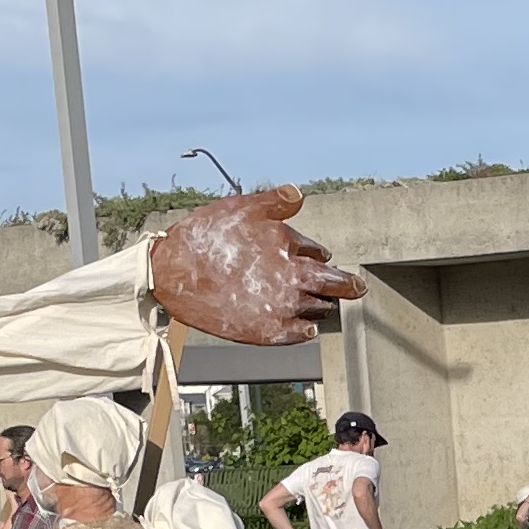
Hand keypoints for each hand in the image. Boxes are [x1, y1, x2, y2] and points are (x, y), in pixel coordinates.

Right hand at [149, 188, 361, 345]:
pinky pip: (301, 334)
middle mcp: (293, 282)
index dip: (319, 257)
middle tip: (356, 288)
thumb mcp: (243, 207)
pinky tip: (306, 326)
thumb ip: (276, 202)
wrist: (172, 274)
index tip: (323, 261)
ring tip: (323, 303)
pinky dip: (307, 329)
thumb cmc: (205, 238)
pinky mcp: (267, 332)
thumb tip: (299, 194)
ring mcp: (281, 309)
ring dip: (323, 305)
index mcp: (291, 251)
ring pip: (318, 310)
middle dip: (345, 286)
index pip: (322, 257)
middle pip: (333, 287)